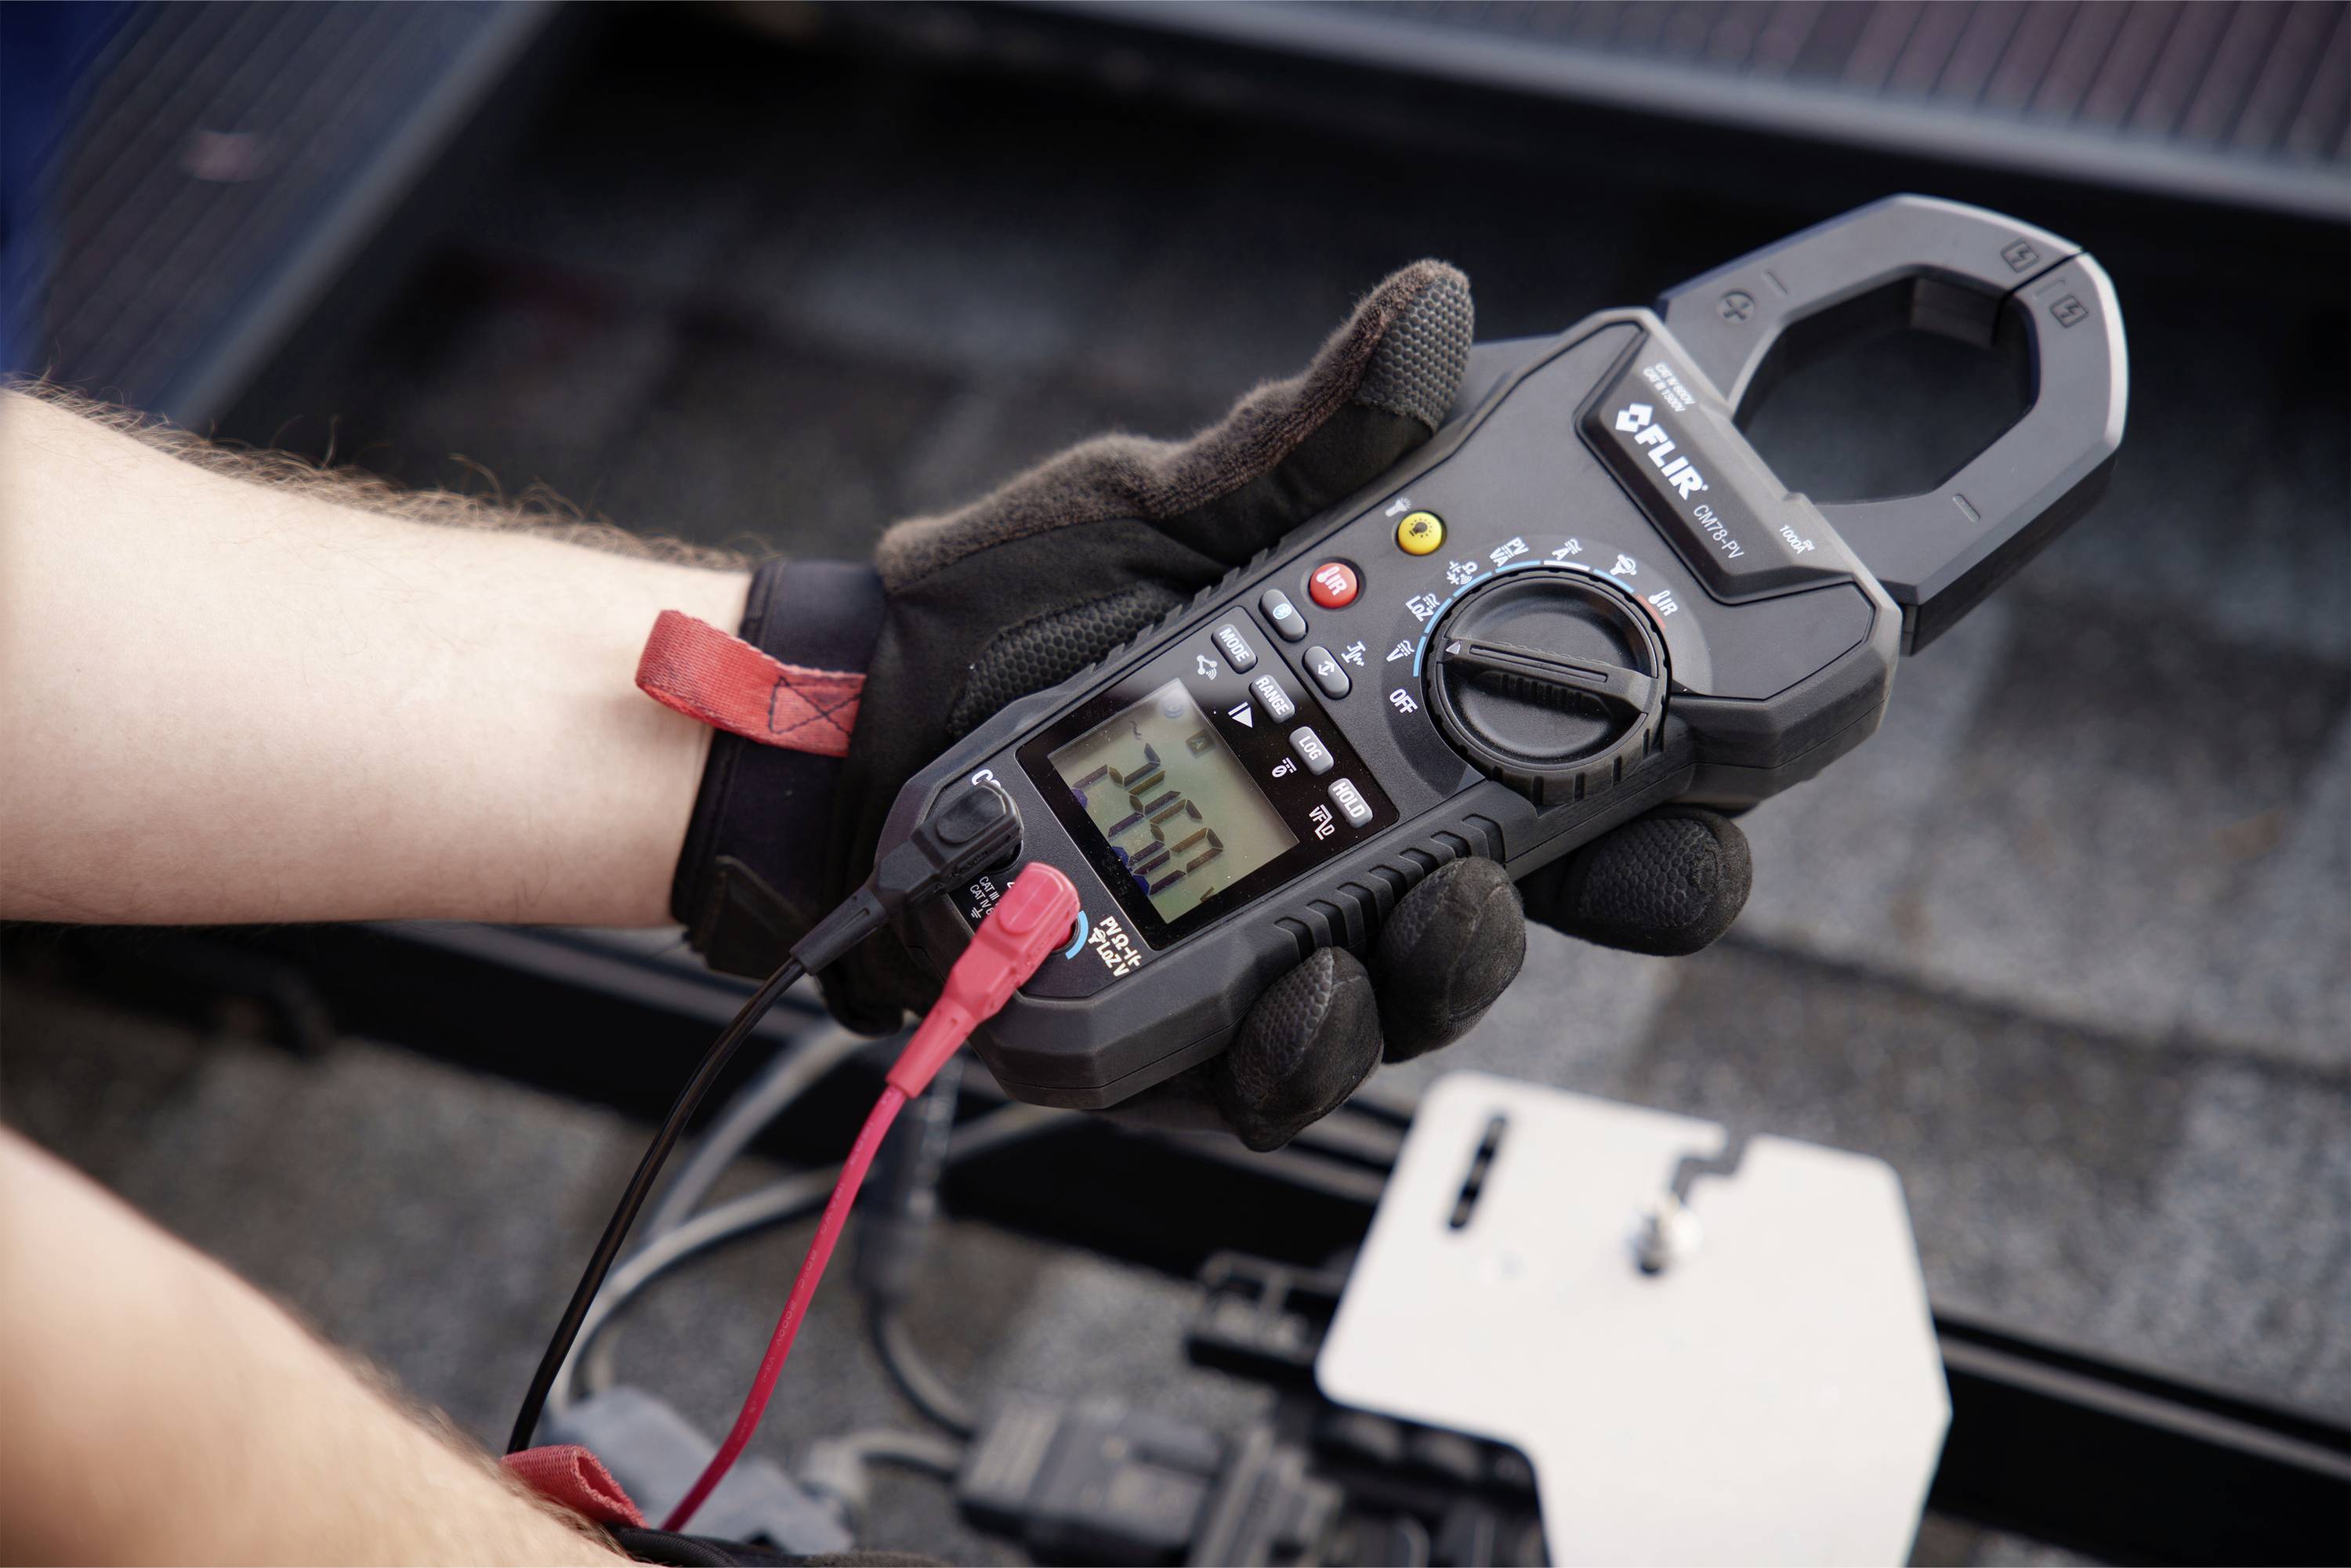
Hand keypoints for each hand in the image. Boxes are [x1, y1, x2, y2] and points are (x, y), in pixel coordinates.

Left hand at [684, 263, 1751, 1144]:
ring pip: (1435, 990)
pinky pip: (1289, 1068)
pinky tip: (1291, 987)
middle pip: (1558, 892)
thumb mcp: (1167, 504)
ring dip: (1454, 963)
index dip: (1686, 763)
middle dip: (1611, 888)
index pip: (1595, 747)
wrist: (862, 728)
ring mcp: (1299, 936)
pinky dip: (1304, 1039)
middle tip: (1596, 856)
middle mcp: (1375, 831)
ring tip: (1420, 912)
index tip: (1719, 755)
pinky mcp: (1203, 1024)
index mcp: (1403, 707)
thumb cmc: (1020, 612)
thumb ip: (1312, 436)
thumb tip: (1434, 310)